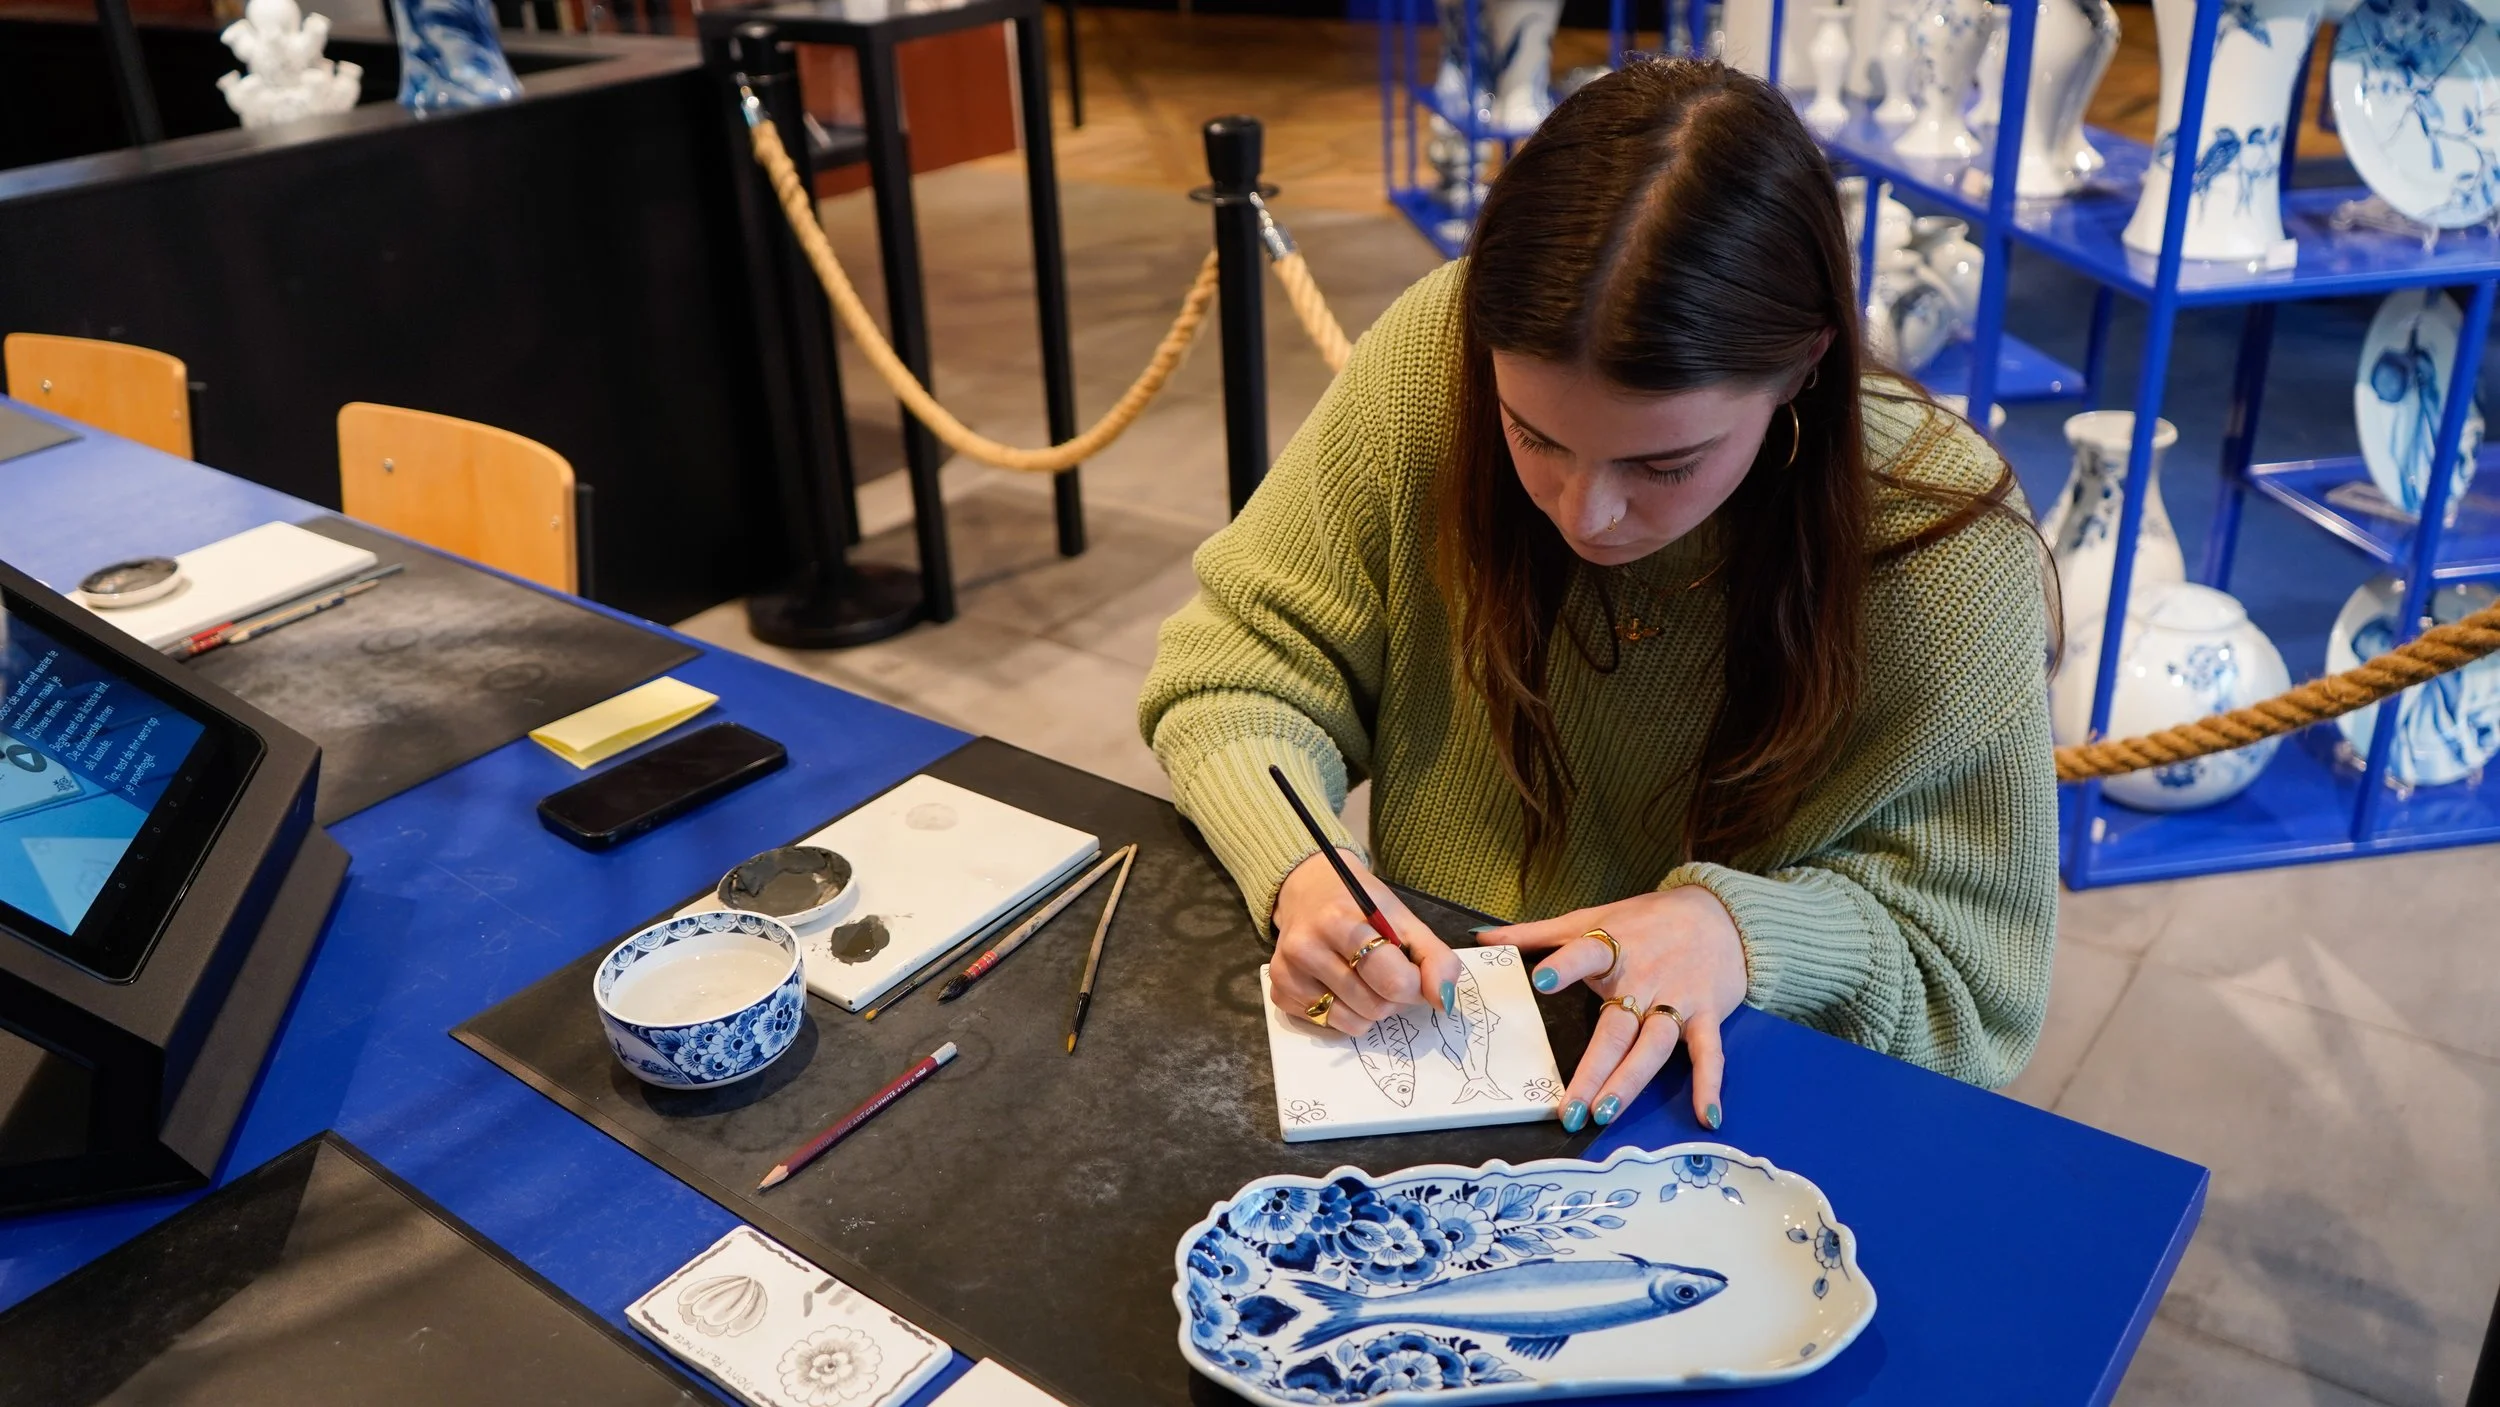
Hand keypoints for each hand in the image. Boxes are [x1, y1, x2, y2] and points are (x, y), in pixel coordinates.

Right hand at [1267, 849, 1463, 1036]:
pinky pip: (1329, 1025)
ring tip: (1363, 977)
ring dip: (1370, 1008)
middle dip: (1392, 996)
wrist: (1307, 889)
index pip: (1394, 981)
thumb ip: (1434, 958)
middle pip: (1375, 1007)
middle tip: (1386, 971)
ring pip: (1354, 1023)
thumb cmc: (1359, 904)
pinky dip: (1344, 1011)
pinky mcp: (1279, 993)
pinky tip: (1337, 982)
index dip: (1415, 984)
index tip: (1413, 970)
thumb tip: (1443, 1001)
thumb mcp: (1402, 918)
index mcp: (1339, 922)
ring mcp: (1288, 973)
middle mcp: (1306, 948)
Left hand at [1487, 888, 1746, 1132]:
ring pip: (1653, 1047)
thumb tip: (1483, 939)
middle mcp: (1644, 979)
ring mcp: (1678, 999)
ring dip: (1630, 1082)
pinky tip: (1706, 1116)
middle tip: (1570, 1109)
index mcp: (1613, 949)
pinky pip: (1707, 1053)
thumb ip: (1538, 934)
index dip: (1564, 966)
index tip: (1541, 982)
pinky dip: (1710, 1084)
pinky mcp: (1708, 1015)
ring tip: (1605, 1114)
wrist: (1719, 914)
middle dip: (1592, 1070)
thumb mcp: (1592, 918)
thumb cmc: (1646, 920)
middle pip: (1616, 1029)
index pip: (1586, 955)